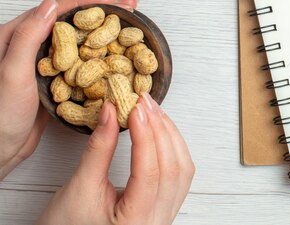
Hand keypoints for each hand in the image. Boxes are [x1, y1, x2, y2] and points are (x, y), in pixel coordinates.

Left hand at [0, 0, 137, 179]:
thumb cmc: (0, 116)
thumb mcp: (13, 73)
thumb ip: (29, 37)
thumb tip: (51, 4)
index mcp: (14, 36)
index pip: (57, 11)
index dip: (88, 3)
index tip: (114, 1)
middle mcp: (30, 46)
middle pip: (74, 23)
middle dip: (104, 14)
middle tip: (130, 9)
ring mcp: (44, 63)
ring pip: (80, 41)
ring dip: (105, 34)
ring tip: (129, 28)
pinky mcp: (54, 80)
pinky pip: (81, 62)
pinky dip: (100, 56)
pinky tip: (117, 56)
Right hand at [38, 95, 194, 224]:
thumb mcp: (79, 188)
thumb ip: (99, 149)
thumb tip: (111, 111)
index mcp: (135, 222)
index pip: (150, 172)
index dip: (145, 135)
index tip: (135, 108)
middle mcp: (157, 222)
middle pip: (173, 169)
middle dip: (160, 130)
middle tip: (144, 103)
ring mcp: (164, 216)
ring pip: (182, 171)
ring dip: (170, 137)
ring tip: (153, 111)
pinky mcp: (164, 208)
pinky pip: (179, 176)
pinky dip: (173, 149)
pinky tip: (160, 130)